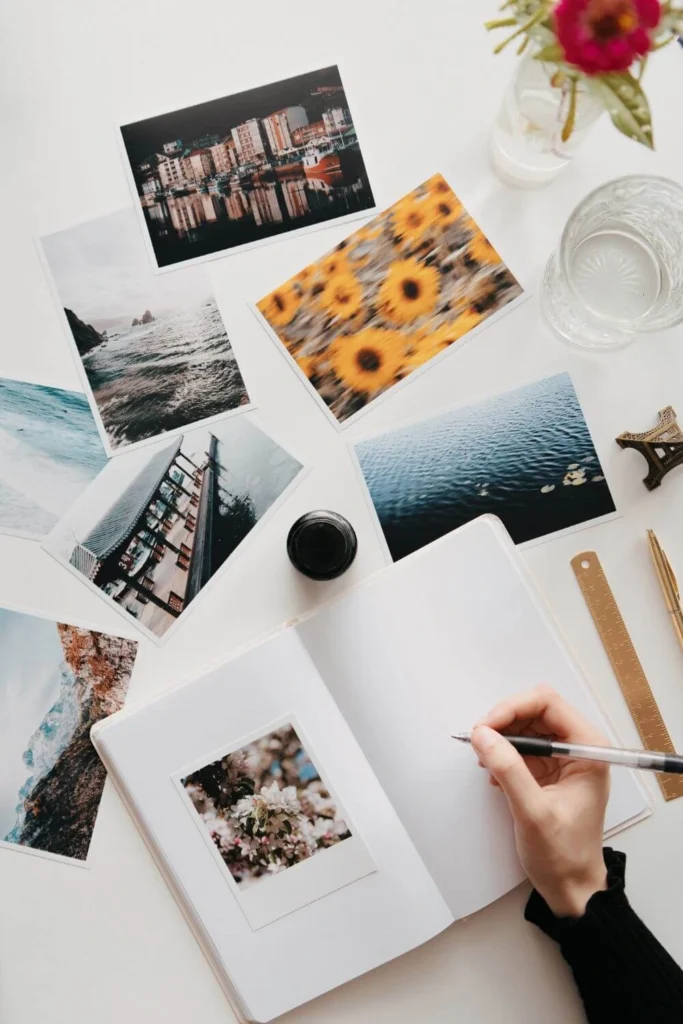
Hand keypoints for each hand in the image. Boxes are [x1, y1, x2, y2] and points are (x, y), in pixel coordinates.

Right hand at [471, 685, 609, 917]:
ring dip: (502, 738)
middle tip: (479, 740)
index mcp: (588, 750)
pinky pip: (522, 748)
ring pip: (526, 727)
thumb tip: (482, 735)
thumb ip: (508, 769)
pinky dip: (504, 754)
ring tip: (486, 760)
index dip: (513, 708)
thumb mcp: (532, 812)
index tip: (486, 727)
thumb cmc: (563, 855)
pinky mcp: (549, 771)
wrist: (571, 888)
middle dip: (504, 721)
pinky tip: (495, 775)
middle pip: (535, 711)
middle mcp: (579, 748)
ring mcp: (564, 759)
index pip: (548, 703)